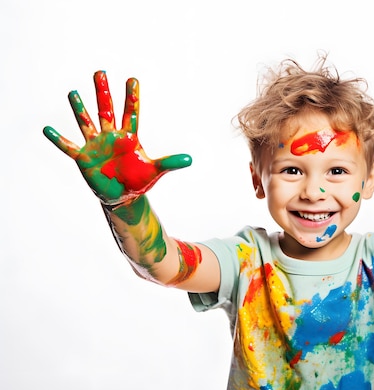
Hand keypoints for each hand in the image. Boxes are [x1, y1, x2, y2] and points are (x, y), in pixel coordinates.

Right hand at [43, 71, 190, 204]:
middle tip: (100, 72)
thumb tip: (190, 160)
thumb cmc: (138, 180)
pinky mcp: (83, 158)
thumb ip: (170, 163)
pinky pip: (69, 147)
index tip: (132, 79)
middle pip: (107, 110)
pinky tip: (47, 129)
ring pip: (87, 123)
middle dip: (103, 93)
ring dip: (80, 109)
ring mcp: (96, 145)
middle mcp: (111, 137)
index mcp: (129, 137)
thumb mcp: (155, 171)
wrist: (122, 196)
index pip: (131, 113)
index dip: (132, 98)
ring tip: (73, 93)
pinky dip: (59, 139)